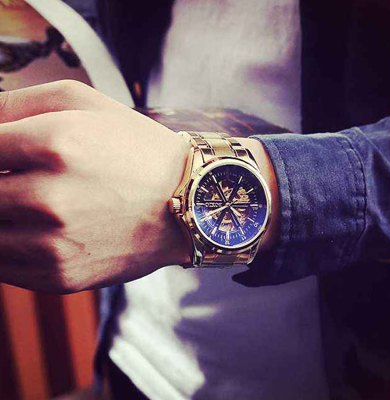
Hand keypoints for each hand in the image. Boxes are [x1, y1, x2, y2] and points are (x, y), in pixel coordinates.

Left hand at [0, 80, 189, 292]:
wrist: (186, 202)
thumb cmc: (136, 149)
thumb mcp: (84, 102)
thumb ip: (15, 101)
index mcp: (53, 144)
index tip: (6, 156)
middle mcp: (48, 198)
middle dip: (0, 183)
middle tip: (21, 178)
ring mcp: (53, 245)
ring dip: (2, 214)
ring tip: (33, 202)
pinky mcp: (59, 277)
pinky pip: (1, 264)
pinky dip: (9, 243)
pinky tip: (40, 228)